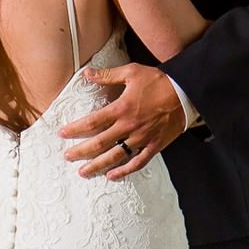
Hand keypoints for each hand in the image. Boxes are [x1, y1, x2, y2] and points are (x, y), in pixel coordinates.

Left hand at [58, 63, 184, 179]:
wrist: (185, 92)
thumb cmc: (158, 81)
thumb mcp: (132, 72)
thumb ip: (108, 75)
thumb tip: (87, 74)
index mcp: (122, 108)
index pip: (92, 122)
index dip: (75, 129)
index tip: (62, 133)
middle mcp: (129, 127)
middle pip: (99, 143)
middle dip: (81, 151)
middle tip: (67, 156)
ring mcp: (141, 139)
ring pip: (115, 157)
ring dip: (96, 165)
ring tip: (82, 172)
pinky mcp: (153, 146)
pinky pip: (136, 163)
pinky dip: (123, 171)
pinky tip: (111, 176)